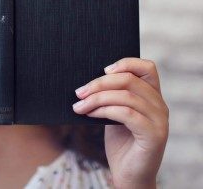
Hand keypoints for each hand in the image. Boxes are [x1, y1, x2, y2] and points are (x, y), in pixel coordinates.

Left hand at [72, 58, 168, 188]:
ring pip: (126, 96)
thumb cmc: (120, 142)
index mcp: (153, 96)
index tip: (103, 70)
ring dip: (97, 98)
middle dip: (99, 83)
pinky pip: (126, 113)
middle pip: (129, 80)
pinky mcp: (154, 135)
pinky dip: (104, 110)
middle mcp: (160, 105)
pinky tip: (90, 114)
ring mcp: (159, 120)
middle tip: (79, 91)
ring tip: (79, 105)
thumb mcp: (115, 112)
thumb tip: (88, 80)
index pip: (147, 68)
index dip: (126, 63)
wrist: (128, 174)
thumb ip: (112, 95)